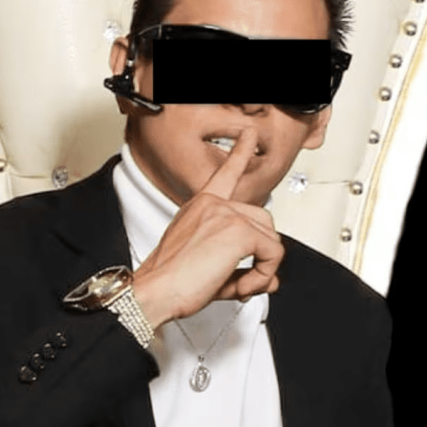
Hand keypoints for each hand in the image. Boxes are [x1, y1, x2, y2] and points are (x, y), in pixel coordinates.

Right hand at [132, 128, 283, 328]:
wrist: (154, 292)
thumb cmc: (170, 282)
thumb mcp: (209, 270)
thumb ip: (242, 270)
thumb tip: (270, 278)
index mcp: (201, 206)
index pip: (225, 174)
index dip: (240, 152)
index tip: (249, 134)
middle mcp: (213, 205)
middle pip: (263, 222)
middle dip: (262, 254)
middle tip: (243, 280)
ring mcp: (226, 215)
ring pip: (271, 239)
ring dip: (262, 268)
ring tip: (239, 285)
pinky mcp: (238, 231)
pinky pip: (272, 254)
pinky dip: (262, 276)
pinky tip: (241, 287)